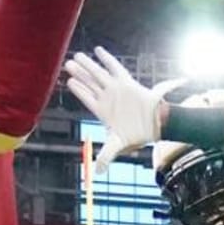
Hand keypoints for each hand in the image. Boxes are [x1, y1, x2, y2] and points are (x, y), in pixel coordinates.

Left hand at [64, 47, 167, 171]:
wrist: (156, 123)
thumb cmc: (137, 134)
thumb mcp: (117, 145)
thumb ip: (106, 156)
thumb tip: (97, 174)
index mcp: (103, 110)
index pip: (87, 98)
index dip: (78, 90)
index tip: (69, 81)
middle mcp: (108, 97)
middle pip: (90, 83)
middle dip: (80, 74)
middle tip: (68, 64)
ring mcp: (116, 89)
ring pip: (98, 74)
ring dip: (88, 66)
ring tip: (76, 57)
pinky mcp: (126, 82)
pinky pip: (114, 67)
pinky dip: (106, 59)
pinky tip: (98, 50)